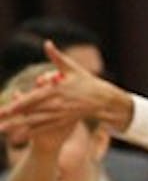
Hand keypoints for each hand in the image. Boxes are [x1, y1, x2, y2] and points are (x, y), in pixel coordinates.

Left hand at [0, 41, 130, 135]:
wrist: (103, 99)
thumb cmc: (86, 81)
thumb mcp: (72, 68)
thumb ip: (56, 57)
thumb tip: (47, 43)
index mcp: (56, 91)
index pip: (31, 99)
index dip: (16, 105)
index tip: (3, 110)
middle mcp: (56, 105)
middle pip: (29, 113)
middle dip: (11, 118)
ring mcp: (60, 115)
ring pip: (35, 123)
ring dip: (17, 128)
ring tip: (2, 131)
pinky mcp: (63, 121)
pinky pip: (44, 128)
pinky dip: (30, 133)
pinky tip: (18, 137)